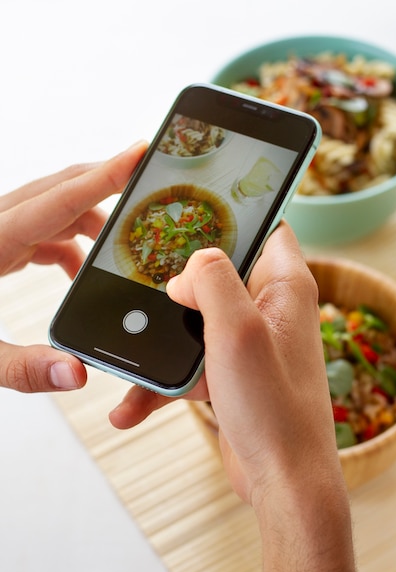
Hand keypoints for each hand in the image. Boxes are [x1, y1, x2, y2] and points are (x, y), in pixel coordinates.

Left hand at [0, 141, 147, 392]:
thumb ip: (21, 368)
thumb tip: (78, 373)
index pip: (57, 200)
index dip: (103, 176)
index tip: (139, 151)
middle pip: (60, 190)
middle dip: (108, 188)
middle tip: (151, 190)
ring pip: (53, 207)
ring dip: (90, 222)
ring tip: (123, 247)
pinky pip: (41, 230)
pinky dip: (68, 245)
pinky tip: (79, 272)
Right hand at [109, 221, 337, 503]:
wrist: (284, 481)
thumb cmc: (274, 408)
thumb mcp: (239, 330)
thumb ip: (212, 281)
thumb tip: (184, 273)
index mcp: (285, 286)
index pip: (266, 228)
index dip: (232, 217)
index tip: (189, 214)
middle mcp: (269, 310)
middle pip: (218, 272)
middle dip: (180, 279)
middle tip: (142, 279)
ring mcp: (249, 343)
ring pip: (196, 320)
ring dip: (162, 339)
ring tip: (123, 355)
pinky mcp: (231, 374)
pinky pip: (190, 364)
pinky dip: (163, 382)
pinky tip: (130, 406)